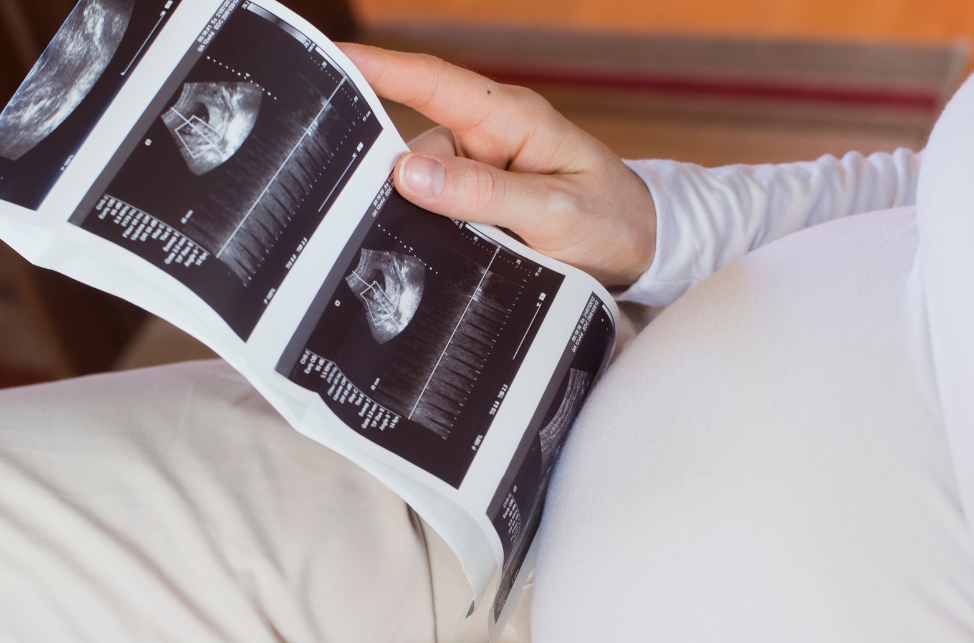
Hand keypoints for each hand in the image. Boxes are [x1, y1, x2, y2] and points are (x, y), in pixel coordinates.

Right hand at [340, 44, 657, 288]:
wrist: (643, 250)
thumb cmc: (611, 222)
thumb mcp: (555, 212)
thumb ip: (486, 193)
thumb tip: (409, 171)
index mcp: (511, 119)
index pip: (434, 83)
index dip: (379, 68)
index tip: (329, 59)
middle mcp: (489, 137)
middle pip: (412, 142)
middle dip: (387, 173)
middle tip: (363, 212)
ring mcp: (481, 169)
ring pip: (418, 184)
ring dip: (414, 215)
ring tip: (426, 251)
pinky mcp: (478, 200)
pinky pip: (435, 207)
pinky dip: (427, 229)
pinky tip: (430, 253)